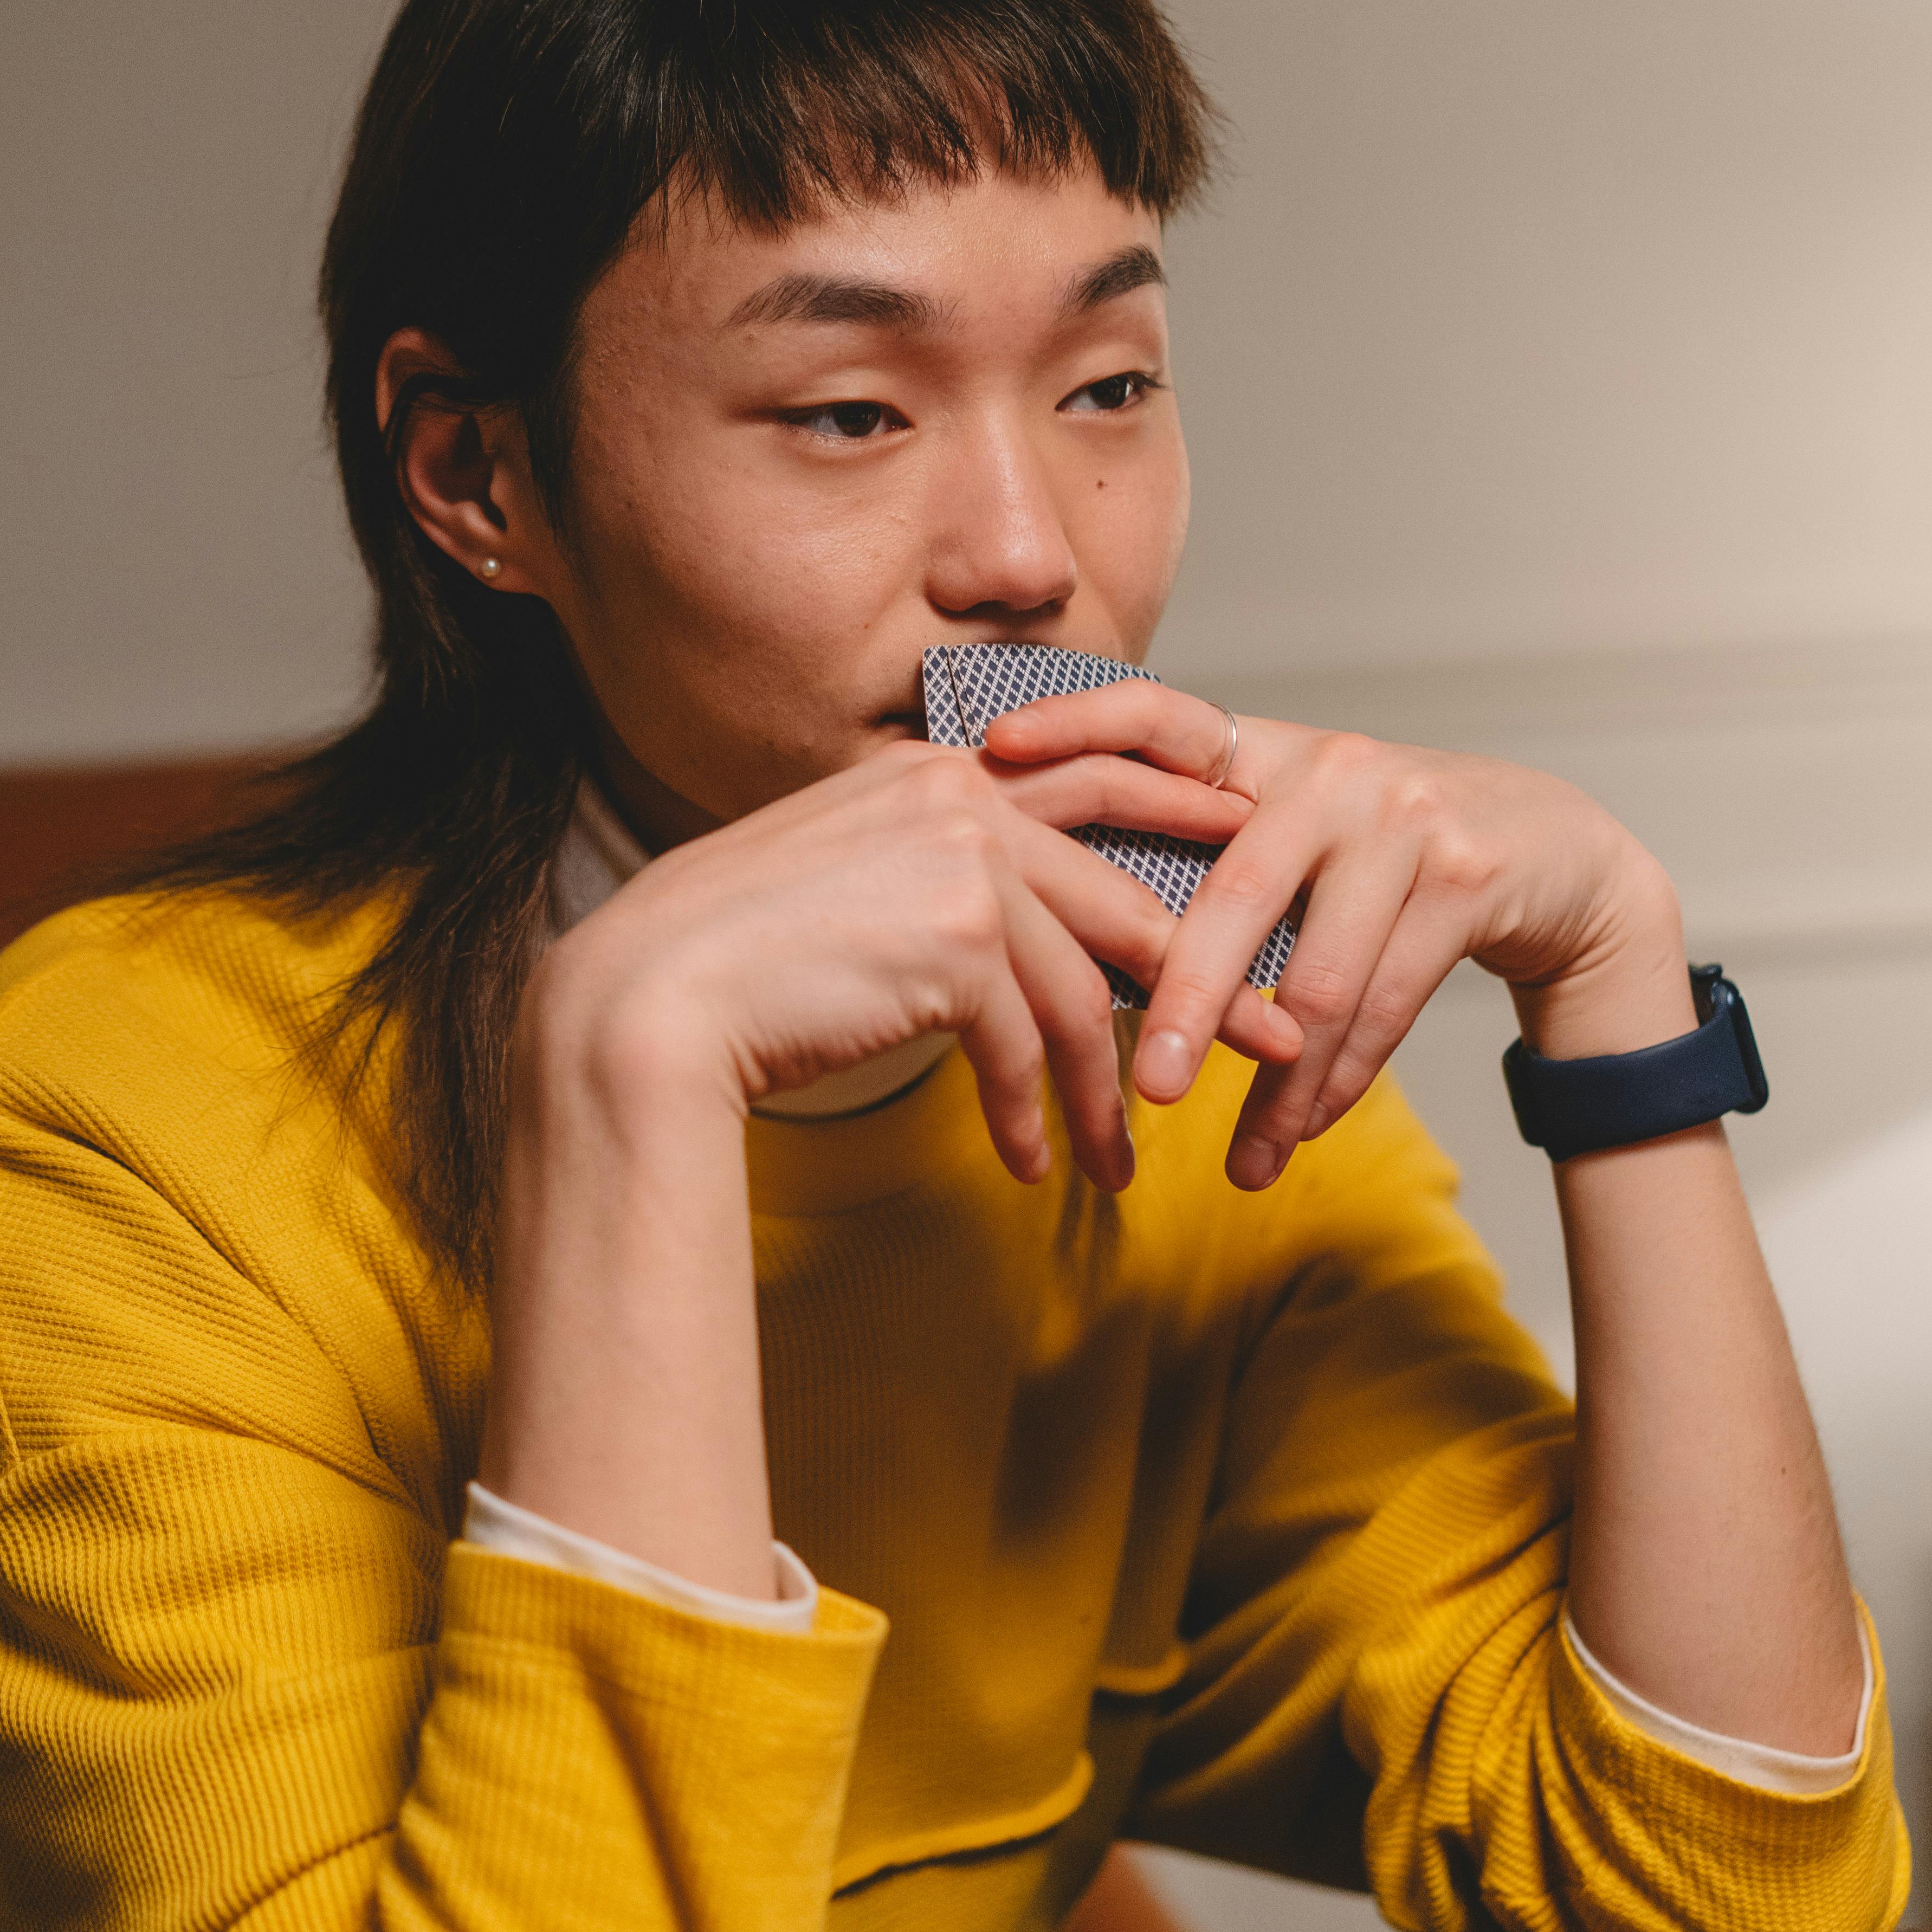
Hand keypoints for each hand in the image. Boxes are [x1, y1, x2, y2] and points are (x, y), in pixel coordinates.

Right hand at [522, 734, 1302, 1194]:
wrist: (654, 996)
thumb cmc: (743, 953)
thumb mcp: (859, 882)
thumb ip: (943, 877)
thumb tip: (1012, 935)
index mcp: (942, 769)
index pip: (1096, 777)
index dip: (1185, 817)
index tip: (1250, 859)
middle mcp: (965, 795)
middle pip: (1126, 897)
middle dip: (1209, 979)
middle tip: (1277, 1039)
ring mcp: (964, 861)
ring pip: (1083, 992)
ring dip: (1107, 1090)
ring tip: (1120, 1163)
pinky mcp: (958, 939)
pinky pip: (1027, 1045)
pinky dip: (1034, 1115)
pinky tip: (1028, 1162)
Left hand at [979, 681, 1688, 1188]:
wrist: (1553, 852)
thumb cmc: (1391, 852)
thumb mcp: (1302, 828)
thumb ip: (1211, 852)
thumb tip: (1078, 931)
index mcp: (1268, 751)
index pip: (1157, 715)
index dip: (1073, 724)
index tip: (992, 755)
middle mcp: (1330, 770)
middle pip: (1233, 896)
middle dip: (1181, 1000)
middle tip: (1141, 1085)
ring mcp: (1401, 821)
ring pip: (1317, 980)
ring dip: (1275, 1086)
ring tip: (1236, 1160)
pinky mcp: (1462, 878)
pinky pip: (1381, 1008)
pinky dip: (1334, 1087)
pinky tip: (1297, 1138)